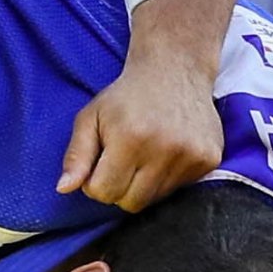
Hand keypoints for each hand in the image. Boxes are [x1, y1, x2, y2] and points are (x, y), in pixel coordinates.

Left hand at [58, 0, 251, 209]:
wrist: (175, 68)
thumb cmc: (126, 96)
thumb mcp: (90, 117)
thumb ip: (76, 155)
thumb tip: (64, 189)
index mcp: (130, 138)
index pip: (104, 193)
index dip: (97, 182)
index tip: (103, 161)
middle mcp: (164, 149)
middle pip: (131, 203)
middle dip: (121, 187)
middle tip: (123, 160)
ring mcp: (190, 155)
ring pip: (155, 199)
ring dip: (145, 184)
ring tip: (146, 154)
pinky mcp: (209, 160)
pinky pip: (180, 189)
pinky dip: (169, 177)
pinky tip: (168, 151)